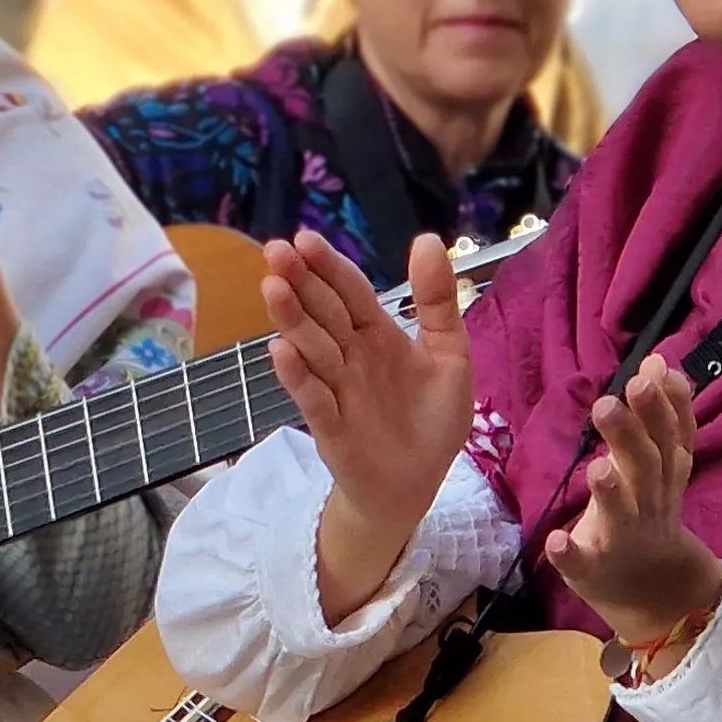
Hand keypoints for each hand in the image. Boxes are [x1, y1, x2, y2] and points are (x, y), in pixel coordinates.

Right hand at [268, 231, 473, 623]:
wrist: (417, 483)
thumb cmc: (430, 418)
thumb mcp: (449, 354)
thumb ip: (437, 301)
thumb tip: (425, 239)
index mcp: (377, 334)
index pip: (350, 292)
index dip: (330, 266)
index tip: (305, 238)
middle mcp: (350, 356)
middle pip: (322, 313)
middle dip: (300, 282)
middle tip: (275, 250)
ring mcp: (336, 389)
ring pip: (312, 348)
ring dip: (291, 320)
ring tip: (272, 288)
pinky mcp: (331, 427)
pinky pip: (313, 398)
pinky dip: (298, 376)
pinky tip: (280, 351)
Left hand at [544, 355, 721, 644]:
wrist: (652, 589)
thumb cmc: (648, 509)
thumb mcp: (662, 461)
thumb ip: (660, 414)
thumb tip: (659, 360)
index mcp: (664, 473)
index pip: (671, 435)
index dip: (666, 404)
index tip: (652, 369)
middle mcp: (649, 502)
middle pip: (646, 466)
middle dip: (630, 435)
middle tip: (608, 402)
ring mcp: (622, 537)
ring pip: (622, 513)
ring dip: (610, 491)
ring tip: (597, 467)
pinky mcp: (594, 568)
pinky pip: (582, 562)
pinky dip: (570, 554)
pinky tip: (555, 540)